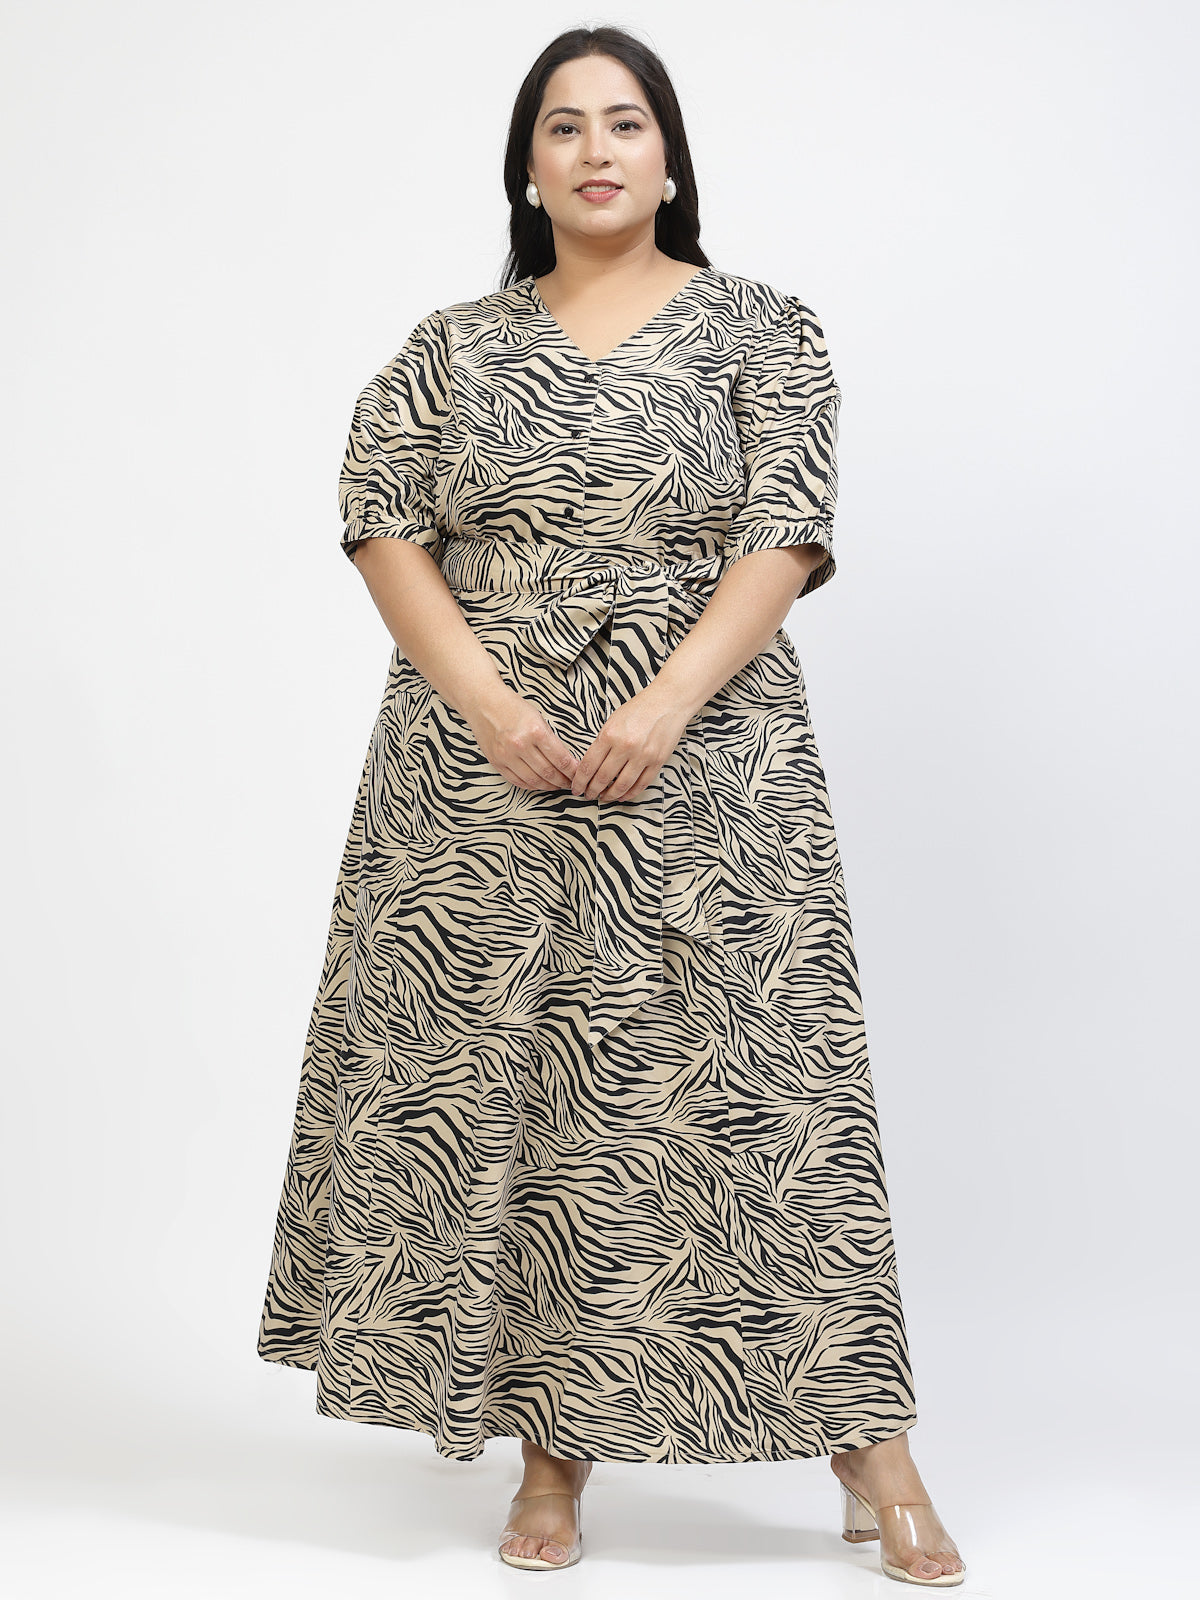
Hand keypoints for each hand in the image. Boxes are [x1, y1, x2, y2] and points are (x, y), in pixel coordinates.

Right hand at [465, 684, 580, 793]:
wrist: (483, 702)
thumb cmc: (512, 706)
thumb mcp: (537, 717)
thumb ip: (550, 739)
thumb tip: (565, 760)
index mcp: (535, 731)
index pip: (560, 759)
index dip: (573, 771)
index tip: (579, 775)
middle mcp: (520, 745)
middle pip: (548, 773)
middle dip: (563, 781)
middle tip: (570, 784)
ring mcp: (506, 755)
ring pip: (534, 780)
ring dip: (549, 786)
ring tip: (557, 786)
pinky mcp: (496, 762)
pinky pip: (517, 781)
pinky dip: (531, 786)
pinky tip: (539, 785)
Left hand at [571, 684, 691, 802]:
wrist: (668, 702)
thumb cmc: (639, 709)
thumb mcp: (613, 720)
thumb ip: (602, 742)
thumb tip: (591, 765)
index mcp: (610, 735)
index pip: (589, 765)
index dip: (580, 780)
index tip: (576, 788)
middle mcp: (625, 747)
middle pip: (603, 778)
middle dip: (592, 790)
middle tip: (588, 796)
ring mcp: (643, 755)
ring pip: (622, 785)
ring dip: (610, 795)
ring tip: (604, 798)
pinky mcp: (658, 761)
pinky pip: (642, 784)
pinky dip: (630, 793)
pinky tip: (623, 796)